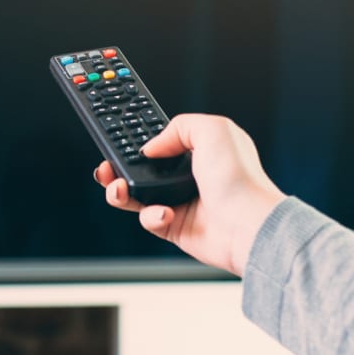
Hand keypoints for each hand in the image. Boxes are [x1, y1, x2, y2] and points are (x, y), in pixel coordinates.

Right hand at [95, 113, 285, 275]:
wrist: (247, 225)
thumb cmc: (240, 179)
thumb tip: (152, 148)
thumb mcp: (213, 128)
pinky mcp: (176, 228)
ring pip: (137, 196)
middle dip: (119, 167)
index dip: (139, 139)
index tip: (118, 139)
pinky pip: (148, 220)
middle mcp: (191, 176)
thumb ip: (178, 126)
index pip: (162, 140)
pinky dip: (150, 215)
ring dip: (120, 192)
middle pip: (143, 169)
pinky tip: (165, 213)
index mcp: (201, 150)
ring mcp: (182, 202)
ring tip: (117, 189)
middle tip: (106, 167)